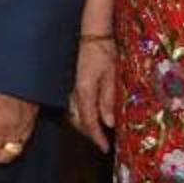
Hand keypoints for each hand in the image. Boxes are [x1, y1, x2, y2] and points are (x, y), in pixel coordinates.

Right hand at [69, 37, 118, 152]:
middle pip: (78, 121)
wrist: (93, 34)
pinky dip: (83, 115)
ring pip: (75, 115)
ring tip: (98, 131)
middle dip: (90, 134)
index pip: (89, 121)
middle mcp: (74, 92)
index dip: (97, 137)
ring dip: (85, 126)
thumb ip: (108, 100)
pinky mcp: (73, 84)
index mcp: (84, 91)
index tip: (105, 148)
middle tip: (103, 142)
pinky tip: (93, 115)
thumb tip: (108, 123)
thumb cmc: (105, 52)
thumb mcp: (112, 75)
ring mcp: (72, 88)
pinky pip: (75, 106)